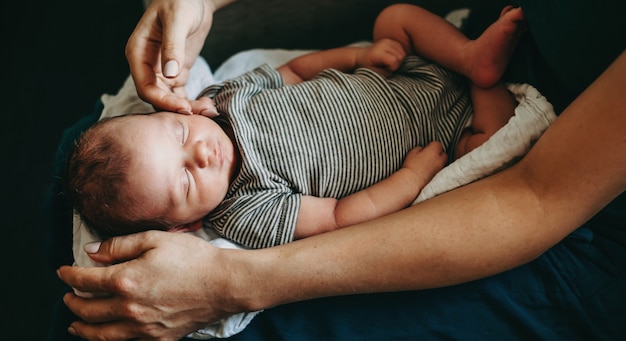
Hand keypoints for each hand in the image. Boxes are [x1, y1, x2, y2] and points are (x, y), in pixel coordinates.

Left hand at [57, 231, 239, 339]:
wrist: (224, 284)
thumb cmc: (193, 258)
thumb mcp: (155, 239)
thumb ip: (119, 245)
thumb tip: (91, 252)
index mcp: (126, 281)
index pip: (85, 280)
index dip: (69, 275)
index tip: (63, 271)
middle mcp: (129, 309)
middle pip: (88, 310)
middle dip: (73, 302)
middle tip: (68, 296)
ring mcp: (143, 328)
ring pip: (101, 335)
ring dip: (83, 328)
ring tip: (75, 324)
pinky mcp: (158, 339)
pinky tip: (108, 335)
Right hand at [126, 0, 226, 114]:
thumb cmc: (180, 1)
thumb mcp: (177, 20)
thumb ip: (173, 46)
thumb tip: (169, 74)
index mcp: (138, 52)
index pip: (145, 86)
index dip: (163, 101)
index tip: (185, 108)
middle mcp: (146, 65)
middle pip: (156, 97)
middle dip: (177, 108)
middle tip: (202, 113)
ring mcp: (160, 71)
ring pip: (168, 99)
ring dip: (187, 108)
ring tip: (209, 110)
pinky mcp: (175, 73)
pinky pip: (179, 94)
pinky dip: (191, 102)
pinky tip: (206, 106)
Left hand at [357, 38, 406, 76]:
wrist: (362, 55)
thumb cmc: (367, 65)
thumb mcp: (373, 73)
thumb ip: (385, 73)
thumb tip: (394, 69)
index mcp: (378, 53)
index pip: (394, 60)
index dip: (393, 68)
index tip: (386, 69)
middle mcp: (383, 44)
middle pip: (400, 56)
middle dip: (396, 64)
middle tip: (388, 66)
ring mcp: (387, 41)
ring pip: (402, 52)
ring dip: (398, 59)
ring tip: (389, 61)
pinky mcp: (390, 40)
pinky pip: (402, 48)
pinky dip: (399, 54)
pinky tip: (392, 56)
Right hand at [402, 141, 446, 185]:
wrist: (412, 181)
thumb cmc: (411, 166)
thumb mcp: (412, 153)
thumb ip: (420, 148)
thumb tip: (422, 149)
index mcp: (433, 151)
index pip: (437, 144)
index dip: (431, 146)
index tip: (427, 148)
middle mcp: (439, 159)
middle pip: (443, 153)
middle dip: (438, 154)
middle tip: (429, 155)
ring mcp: (440, 169)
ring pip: (442, 163)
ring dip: (438, 162)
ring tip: (429, 164)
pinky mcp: (438, 177)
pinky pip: (439, 170)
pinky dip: (436, 170)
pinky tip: (429, 171)